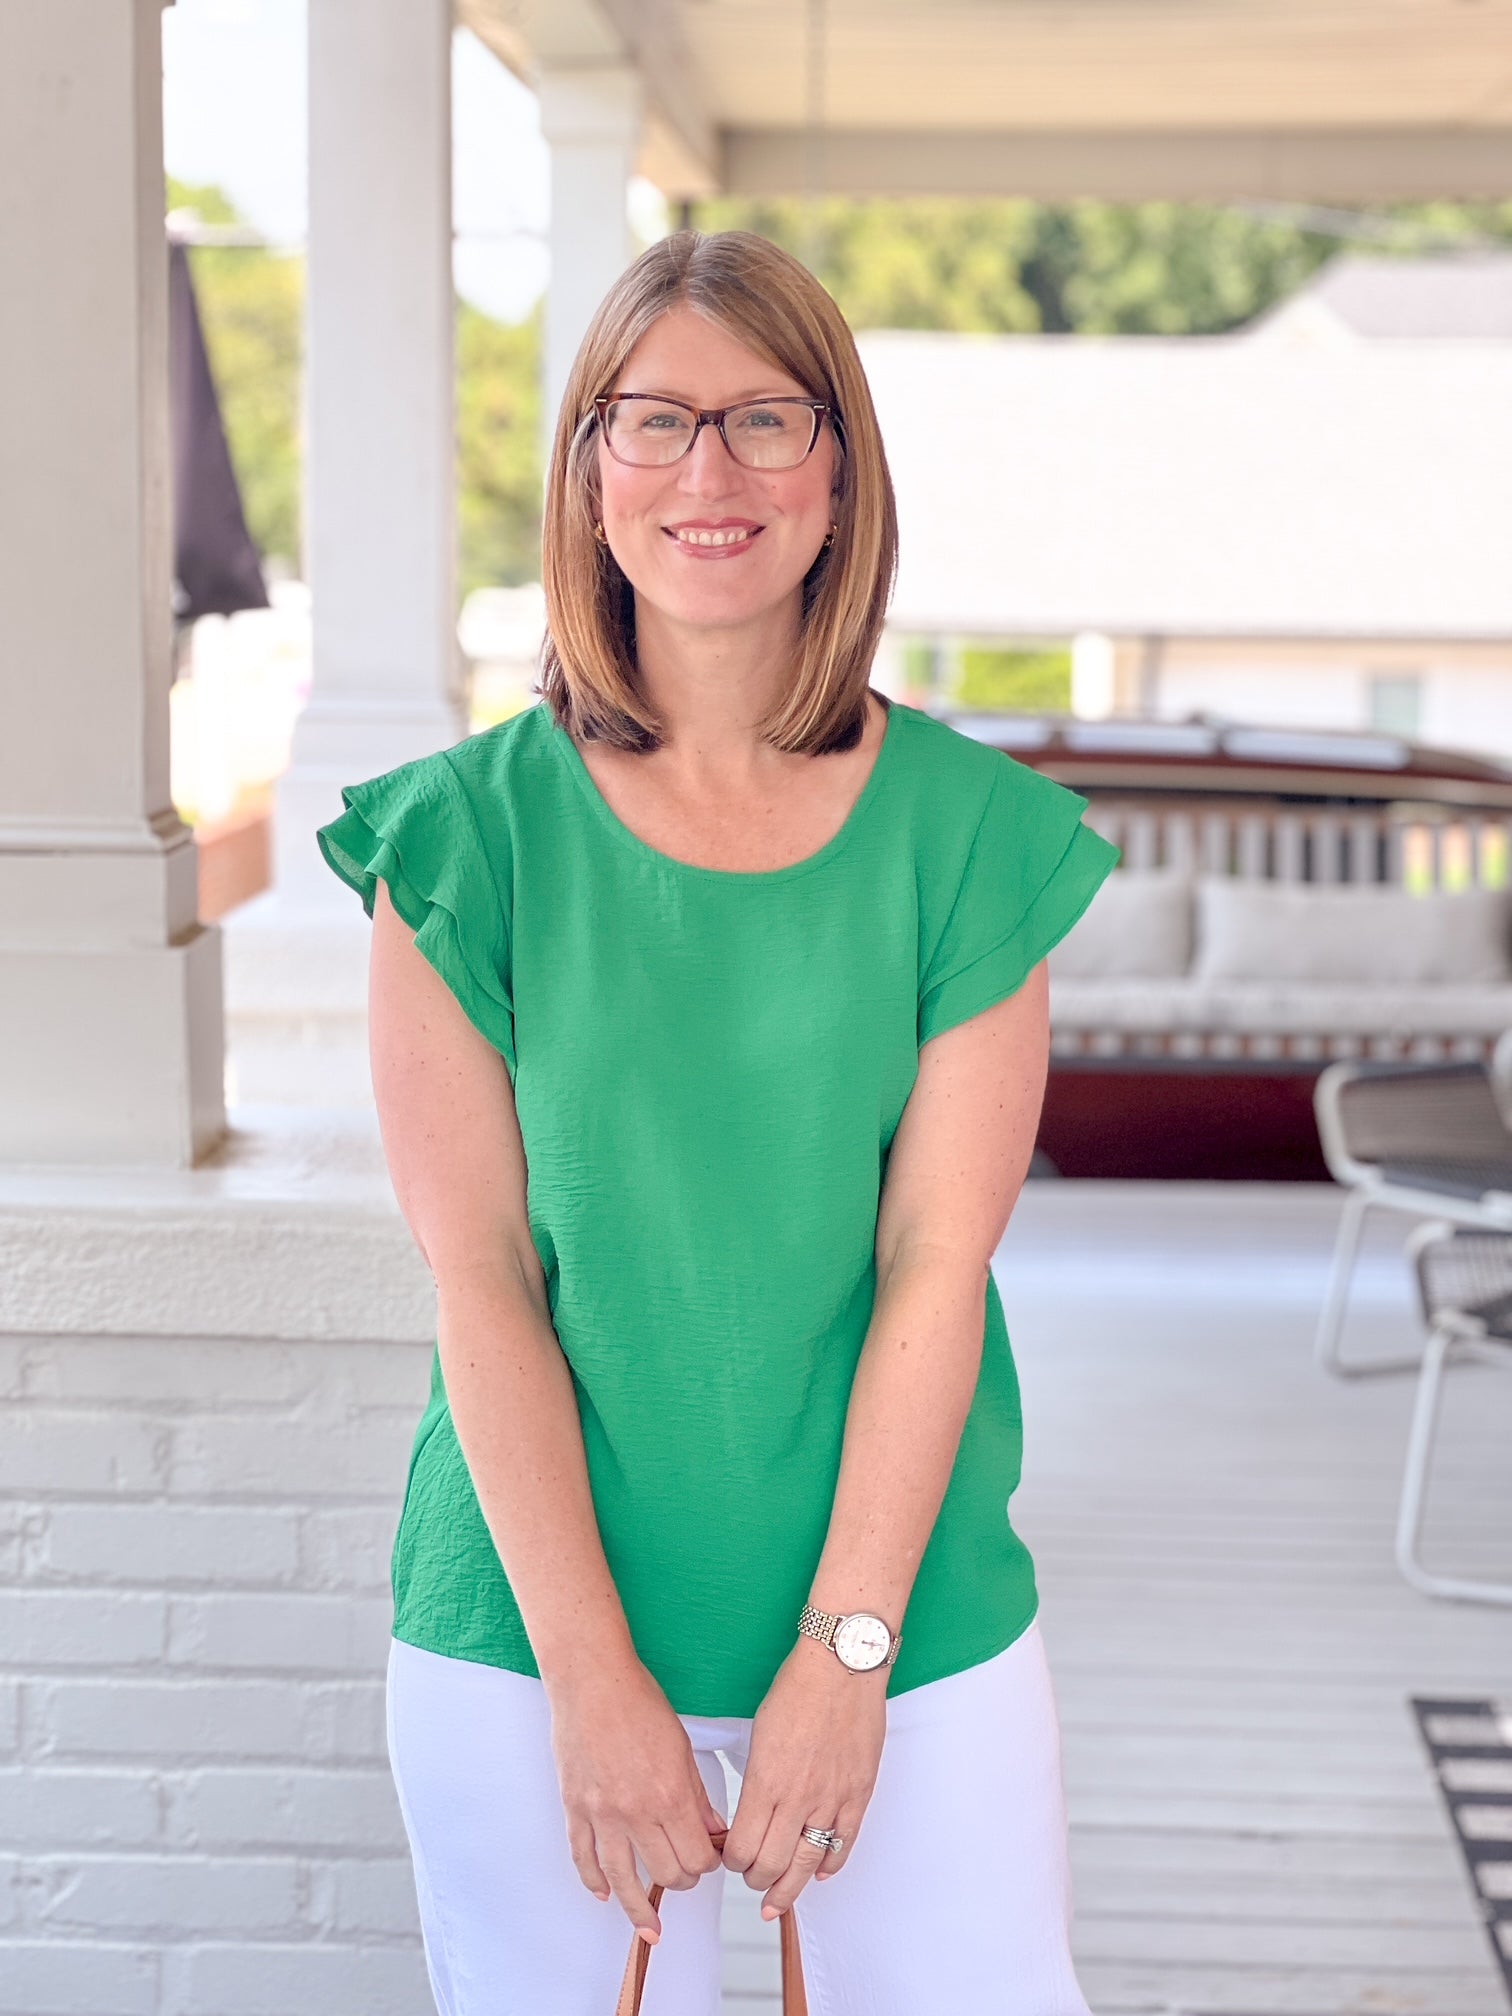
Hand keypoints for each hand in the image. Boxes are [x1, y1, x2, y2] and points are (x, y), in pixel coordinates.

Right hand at [545, 1656, 725, 1947]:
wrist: (592, 1681)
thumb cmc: (639, 1703)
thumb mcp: (682, 1746)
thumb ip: (698, 1795)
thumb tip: (713, 1829)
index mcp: (669, 1795)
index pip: (697, 1855)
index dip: (708, 1863)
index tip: (710, 1858)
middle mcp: (636, 1812)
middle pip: (665, 1872)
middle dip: (681, 1879)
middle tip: (685, 1873)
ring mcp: (601, 1814)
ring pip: (622, 1879)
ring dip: (638, 1907)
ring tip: (648, 1928)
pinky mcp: (575, 1809)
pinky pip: (583, 1858)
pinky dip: (594, 1882)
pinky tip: (604, 1895)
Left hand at [721, 1634, 885, 1920]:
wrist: (841, 1667)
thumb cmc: (797, 1690)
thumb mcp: (759, 1733)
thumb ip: (757, 1779)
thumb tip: (753, 1811)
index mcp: (765, 1782)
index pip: (742, 1846)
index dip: (732, 1861)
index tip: (729, 1860)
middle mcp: (798, 1798)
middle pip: (772, 1865)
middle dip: (756, 1881)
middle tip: (751, 1882)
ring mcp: (831, 1800)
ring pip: (808, 1864)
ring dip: (790, 1889)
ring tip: (778, 1902)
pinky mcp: (858, 1794)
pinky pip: (844, 1843)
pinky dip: (830, 1865)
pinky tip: (820, 1874)